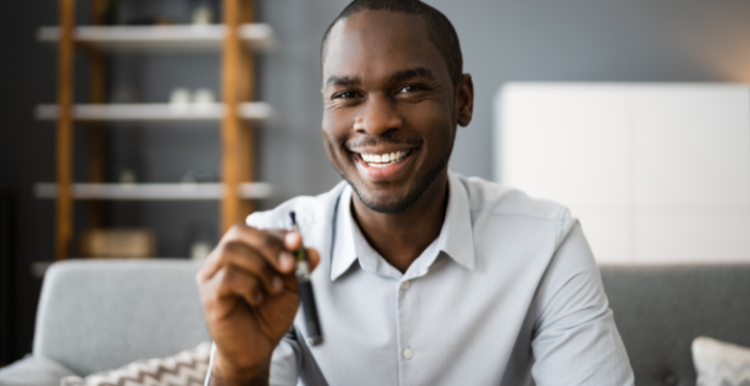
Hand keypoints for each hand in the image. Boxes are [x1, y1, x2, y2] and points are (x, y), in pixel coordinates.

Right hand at [196, 223, 319, 382]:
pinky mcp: (209, 295)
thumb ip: (300, 268)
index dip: (277, 233)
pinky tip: (258, 299)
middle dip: (268, 245)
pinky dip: (249, 286)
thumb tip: (313, 252)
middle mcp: (222, 258)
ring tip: (275, 288)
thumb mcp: (291, 287)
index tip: (298, 242)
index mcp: (242, 251)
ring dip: (260, 268)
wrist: (257, 348)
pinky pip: (226, 278)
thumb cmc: (270, 314)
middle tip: (289, 265)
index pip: (255, 229)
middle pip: (238, 232)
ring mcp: (211, 275)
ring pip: (230, 252)